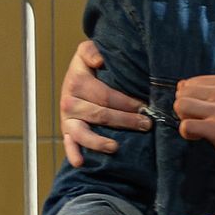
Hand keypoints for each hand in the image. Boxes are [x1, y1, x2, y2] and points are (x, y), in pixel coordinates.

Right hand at [60, 38, 149, 163]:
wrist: (76, 75)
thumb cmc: (90, 66)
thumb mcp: (87, 52)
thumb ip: (92, 51)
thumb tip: (99, 59)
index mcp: (77, 82)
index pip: (106, 96)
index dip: (127, 103)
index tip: (145, 107)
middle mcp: (70, 101)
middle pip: (100, 115)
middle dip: (125, 121)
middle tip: (146, 125)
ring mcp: (68, 118)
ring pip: (84, 132)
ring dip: (100, 141)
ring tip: (116, 147)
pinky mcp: (67, 130)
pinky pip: (69, 143)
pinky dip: (73, 153)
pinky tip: (81, 162)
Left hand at [173, 74, 214, 175]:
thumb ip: (209, 92)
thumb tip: (180, 86)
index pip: (189, 83)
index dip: (190, 99)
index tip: (203, 112)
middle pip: (182, 94)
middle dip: (185, 110)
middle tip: (201, 122)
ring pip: (180, 106)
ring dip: (185, 120)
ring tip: (200, 128)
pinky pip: (186, 126)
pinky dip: (187, 133)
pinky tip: (200, 137)